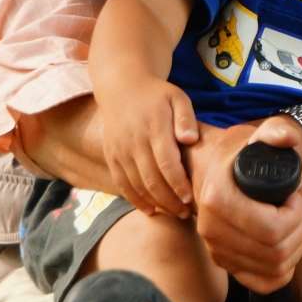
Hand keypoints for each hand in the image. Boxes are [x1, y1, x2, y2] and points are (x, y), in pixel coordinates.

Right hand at [97, 75, 196, 217]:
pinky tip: (150, 210)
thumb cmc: (157, 95)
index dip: (178, 184)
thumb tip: (190, 140)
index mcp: (154, 126)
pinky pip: (121, 183)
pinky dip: (135, 199)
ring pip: (136, 185)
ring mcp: (120, 150)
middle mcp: (134, 141)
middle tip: (185, 212)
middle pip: (151, 179)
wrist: (121, 87)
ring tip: (173, 213)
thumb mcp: (177, 97)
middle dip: (169, 200)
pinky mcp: (111, 156)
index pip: (167, 163)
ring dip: (155, 203)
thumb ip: (186, 118)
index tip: (189, 198)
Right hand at [186, 119, 301, 291]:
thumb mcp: (255, 136)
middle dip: (300, 230)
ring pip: (274, 268)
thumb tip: (288, 139)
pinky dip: (284, 270)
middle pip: (276, 251)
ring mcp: (217, 250)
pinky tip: (285, 246)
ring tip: (294, 223)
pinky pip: (264, 283)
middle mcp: (211, 230)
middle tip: (299, 209)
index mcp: (217, 199)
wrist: (207, 171)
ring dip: (296, 247)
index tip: (295, 197)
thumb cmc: (237, 154)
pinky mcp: (226, 265)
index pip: (271, 228)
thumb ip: (275, 131)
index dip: (296, 215)